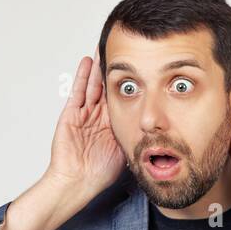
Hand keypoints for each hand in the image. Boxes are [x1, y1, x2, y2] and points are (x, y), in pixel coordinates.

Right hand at [0, 48, 123, 229]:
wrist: (78, 183)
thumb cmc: (99, 173)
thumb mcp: (127, 150)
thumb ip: (137, 135)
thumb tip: (159, 128)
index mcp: (112, 124)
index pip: (122, 97)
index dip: (130, 81)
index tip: (141, 64)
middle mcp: (98, 116)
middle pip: (107, 86)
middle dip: (114, 68)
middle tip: (122, 47)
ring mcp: (84, 114)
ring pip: (93, 84)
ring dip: (99, 66)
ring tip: (105, 46)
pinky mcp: (71, 114)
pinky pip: (78, 91)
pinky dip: (83, 76)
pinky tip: (88, 61)